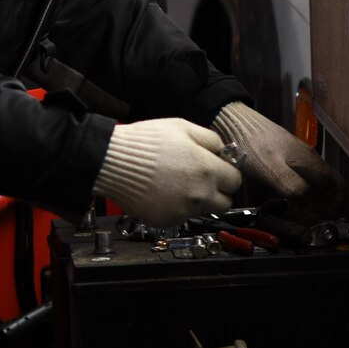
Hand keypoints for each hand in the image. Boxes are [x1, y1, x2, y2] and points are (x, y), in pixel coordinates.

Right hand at [93, 117, 242, 225]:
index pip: (236, 180)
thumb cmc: (145, 142)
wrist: (112, 162)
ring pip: (202, 210)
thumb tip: (224, 151)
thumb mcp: (182, 127)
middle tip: (202, 179)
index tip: (219, 169)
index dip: (228, 173)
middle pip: (225, 203)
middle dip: (218, 191)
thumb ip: (211, 140)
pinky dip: (175, 207)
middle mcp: (199, 194)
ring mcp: (182, 211)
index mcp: (207, 169)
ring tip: (176, 183)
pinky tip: (162, 191)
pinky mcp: (165, 220)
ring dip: (196, 200)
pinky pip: (180, 217)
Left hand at [213, 101, 343, 207]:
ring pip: (314, 185)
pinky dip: (299, 195)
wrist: (234, 123)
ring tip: (296, 217)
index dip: (334, 206)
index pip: (338, 186)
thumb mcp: (272, 170)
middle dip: (322, 207)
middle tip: (307, 222)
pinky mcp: (284, 158)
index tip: (321, 220)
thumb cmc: (251, 146)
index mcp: (311, 162)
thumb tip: (308, 205)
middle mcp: (309, 160)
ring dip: (310, 203)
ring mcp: (297, 158)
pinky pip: (301, 180)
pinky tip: (285, 202)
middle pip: (328, 188)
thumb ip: (294, 188)